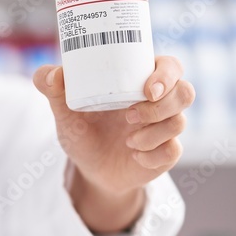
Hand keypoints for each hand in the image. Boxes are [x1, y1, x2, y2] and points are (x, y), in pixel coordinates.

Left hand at [32, 56, 193, 232]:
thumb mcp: (63, 108)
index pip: (170, 66)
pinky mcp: (166, 154)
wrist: (88, 169)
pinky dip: (152, 156)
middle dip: (162, 105)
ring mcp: (165, 128)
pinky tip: (134, 156)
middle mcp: (157, 102)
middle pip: (185, 92)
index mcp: (139, 81)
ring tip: (127, 141)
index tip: (147, 89)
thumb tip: (53, 75)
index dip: (167, 74)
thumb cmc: (81, 129)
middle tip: (129, 116)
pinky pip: (173, 151)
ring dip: (152, 133)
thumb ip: (51, 86)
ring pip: (180, 122)